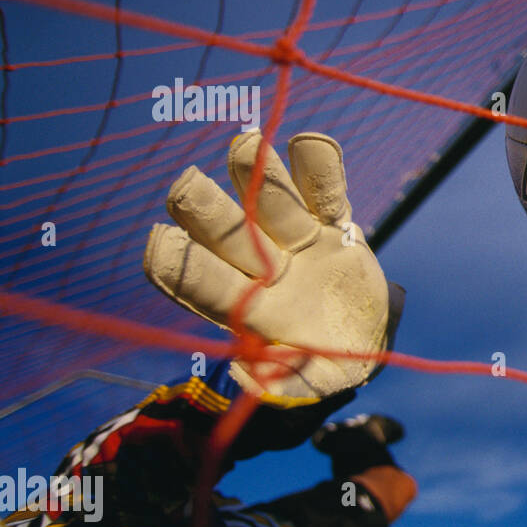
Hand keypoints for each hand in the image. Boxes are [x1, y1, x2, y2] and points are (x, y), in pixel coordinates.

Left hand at [144, 132, 393, 402]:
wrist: (366, 337)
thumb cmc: (330, 367)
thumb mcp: (316, 383)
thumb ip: (290, 385)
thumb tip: (248, 379)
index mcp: (249, 312)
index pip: (206, 286)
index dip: (181, 267)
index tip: (159, 242)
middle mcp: (264, 270)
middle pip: (228, 234)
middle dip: (205, 210)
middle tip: (184, 185)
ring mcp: (296, 241)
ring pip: (270, 203)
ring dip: (256, 174)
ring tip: (244, 144)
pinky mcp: (332, 225)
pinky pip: (326, 194)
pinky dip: (320, 169)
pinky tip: (310, 141)